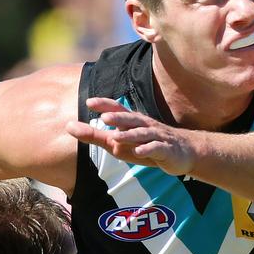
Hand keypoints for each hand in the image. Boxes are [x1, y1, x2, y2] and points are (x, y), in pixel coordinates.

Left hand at [66, 97, 195, 175]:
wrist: (184, 153)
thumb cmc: (146, 145)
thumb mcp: (118, 142)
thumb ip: (96, 136)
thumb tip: (69, 127)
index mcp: (133, 121)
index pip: (118, 109)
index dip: (105, 104)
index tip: (89, 101)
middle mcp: (145, 125)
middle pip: (130, 119)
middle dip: (118, 117)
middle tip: (103, 116)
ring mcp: (157, 137)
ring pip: (143, 134)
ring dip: (130, 135)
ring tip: (116, 137)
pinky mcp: (166, 151)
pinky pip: (156, 149)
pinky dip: (148, 150)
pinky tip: (139, 152)